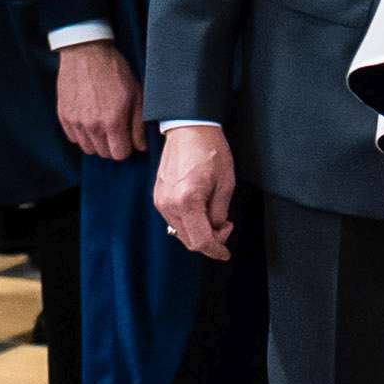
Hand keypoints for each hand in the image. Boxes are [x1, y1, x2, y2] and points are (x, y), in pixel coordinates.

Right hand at [56, 37, 146, 162]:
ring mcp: (75, 121)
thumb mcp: (136, 94)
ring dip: (96, 142)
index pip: (119, 154)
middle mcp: (92, 125)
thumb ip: (139, 124)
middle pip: (103, 154)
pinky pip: (73, 137)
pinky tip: (89, 120)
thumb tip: (141, 146)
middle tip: (116, 130)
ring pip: (87, 148)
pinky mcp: (64, 115)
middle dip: (112, 146)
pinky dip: (82, 134)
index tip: (127, 138)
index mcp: (112, 121)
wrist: (86, 52)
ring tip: (102, 125)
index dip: (126, 148)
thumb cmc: (114, 70)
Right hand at [155, 123, 236, 259]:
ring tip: (215, 215)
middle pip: (188, 240)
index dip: (216, 251)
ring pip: (180, 232)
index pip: (200, 241)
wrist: (189, 129)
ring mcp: (160, 201)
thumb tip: (216, 230)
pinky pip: (174, 220)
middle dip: (210, 240)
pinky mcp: (158, 197)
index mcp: (187, 201)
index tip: (225, 253)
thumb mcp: (225, 184)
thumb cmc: (210, 150)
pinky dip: (189, 222)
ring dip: (199, 232)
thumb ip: (219, 214)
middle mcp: (168, 205)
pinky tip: (201, 210)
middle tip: (225, 226)